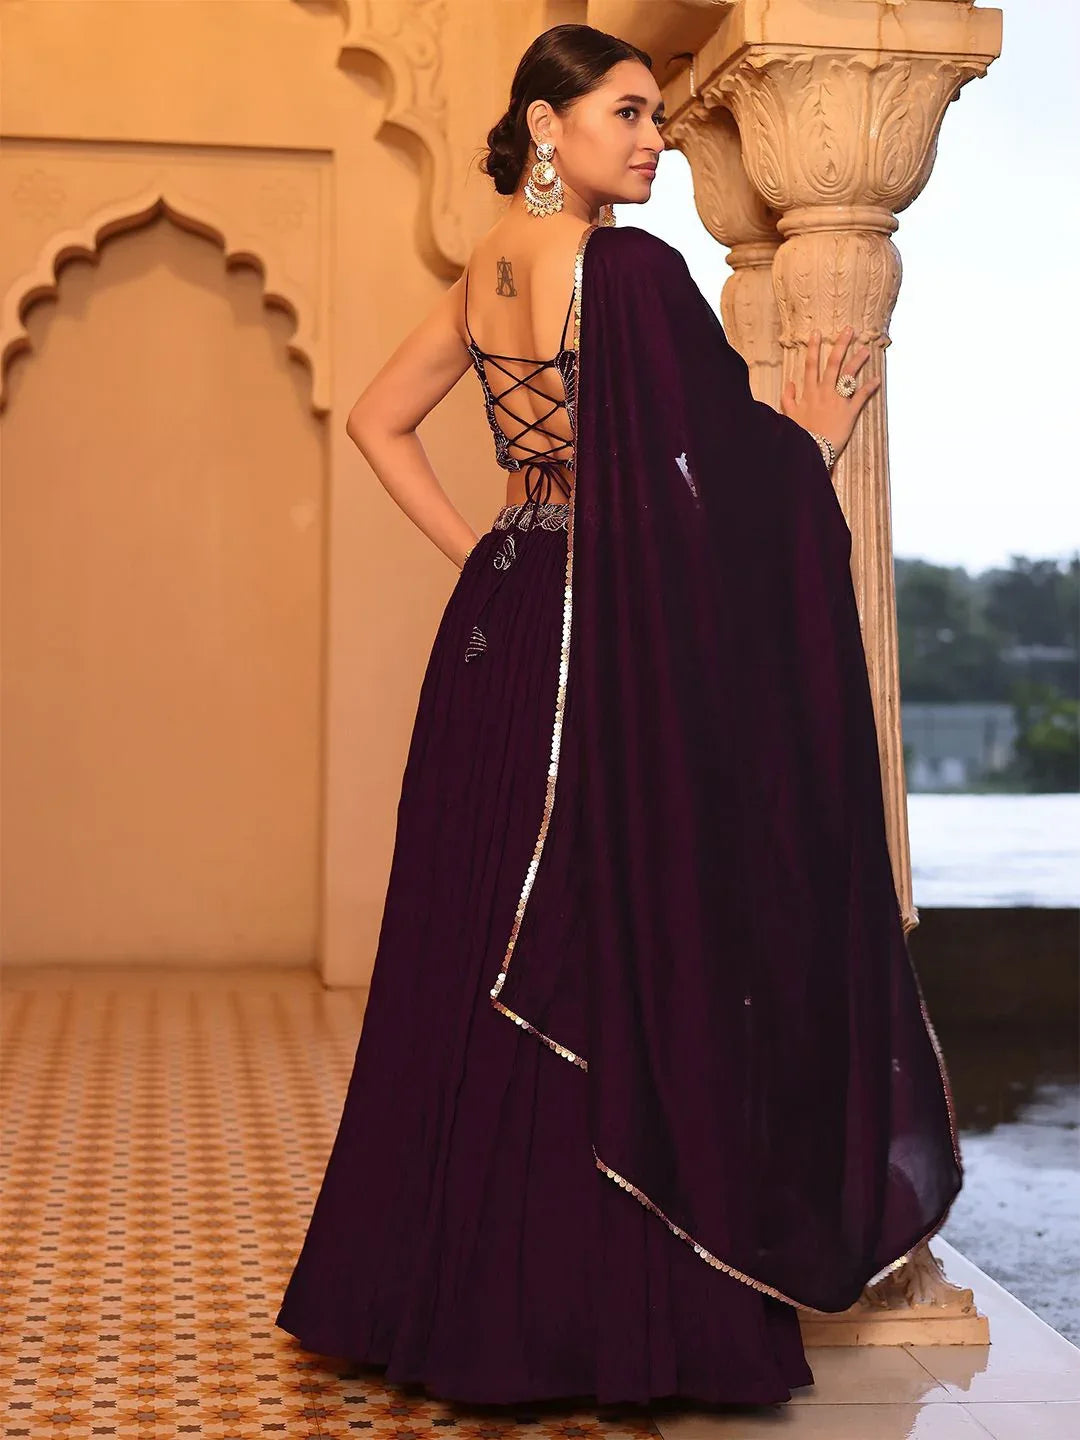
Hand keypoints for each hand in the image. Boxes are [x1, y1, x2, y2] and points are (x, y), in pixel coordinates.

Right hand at [780, 326, 880, 459]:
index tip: (817, 333)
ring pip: (848, 375)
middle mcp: (824, 392)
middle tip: (849, 330)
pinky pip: (861, 397)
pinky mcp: (849, 412)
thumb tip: (790, 384)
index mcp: (809, 393)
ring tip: (866, 349)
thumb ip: (788, 399)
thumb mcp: (789, 416)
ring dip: (857, 361)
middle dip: (841, 345)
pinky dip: (869, 388)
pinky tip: (878, 380)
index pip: (811, 365)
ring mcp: (837, 401)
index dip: (814, 348)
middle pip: (833, 364)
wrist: (809, 450)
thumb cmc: (799, 434)